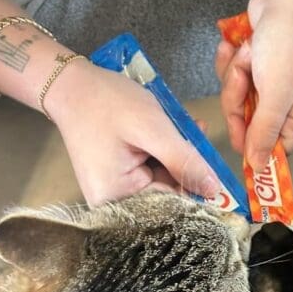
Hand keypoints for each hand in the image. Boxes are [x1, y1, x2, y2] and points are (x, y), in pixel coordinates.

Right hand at [47, 58, 220, 206]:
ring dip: (180, 156)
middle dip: (188, 167)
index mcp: (117, 199)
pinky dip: (168, 152)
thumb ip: (184, 161)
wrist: (72, 85)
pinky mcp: (122, 177)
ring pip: (166, 179)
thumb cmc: (106, 103)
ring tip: (188, 127)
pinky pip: (155, 170)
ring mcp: (118, 190)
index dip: (198, 191)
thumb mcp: (152, 130)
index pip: (171, 207)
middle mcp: (116, 203)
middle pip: (169, 194)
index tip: (221, 176)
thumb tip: (213, 190)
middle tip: (200, 137)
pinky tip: (175, 131)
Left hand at [216, 0, 292, 170]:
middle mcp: (285, 109)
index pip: (269, 152)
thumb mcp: (277, 93)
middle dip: (238, 96)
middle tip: (246, 73)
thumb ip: (264, 132)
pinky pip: (231, 79)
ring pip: (234, 100)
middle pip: (245, 125)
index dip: (249, 143)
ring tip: (248, 52)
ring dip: (234, 74)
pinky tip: (239, 45)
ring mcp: (268, 89)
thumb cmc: (289, 44)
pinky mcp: (254, 72)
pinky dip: (231, 61)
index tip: (236, 126)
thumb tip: (258, 169)